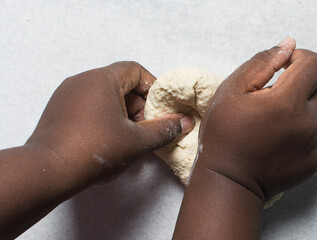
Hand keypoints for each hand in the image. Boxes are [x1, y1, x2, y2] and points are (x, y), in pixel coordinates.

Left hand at [26, 61, 193, 183]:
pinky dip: (104, 119)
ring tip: (130, 139)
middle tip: (148, 128)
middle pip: (121, 84)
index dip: (153, 87)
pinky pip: (89, 107)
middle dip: (139, 106)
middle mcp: (81, 81)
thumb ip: (164, 129)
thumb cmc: (94, 150)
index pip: (135, 70)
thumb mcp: (137, 141)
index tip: (162, 108)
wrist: (48, 172)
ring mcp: (66, 96)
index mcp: (101, 79)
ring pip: (105, 97)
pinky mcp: (58, 111)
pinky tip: (109, 142)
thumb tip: (185, 122)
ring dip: (123, 114)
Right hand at [194, 38, 316, 201]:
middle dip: (299, 83)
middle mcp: (310, 122)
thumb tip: (290, 45)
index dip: (298, 59)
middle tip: (272, 98)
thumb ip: (263, 62)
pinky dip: (315, 123)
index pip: (315, 63)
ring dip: (308, 103)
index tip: (282, 69)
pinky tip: (293, 129)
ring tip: (281, 115)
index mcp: (289, 101)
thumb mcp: (233, 90)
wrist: (231, 182)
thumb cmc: (226, 134)